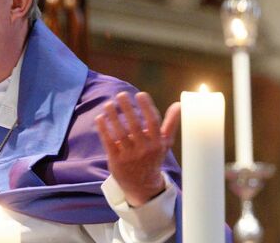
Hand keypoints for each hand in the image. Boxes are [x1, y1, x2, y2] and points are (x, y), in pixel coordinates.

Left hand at [95, 91, 180, 206]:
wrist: (143, 185)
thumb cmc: (153, 157)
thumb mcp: (165, 143)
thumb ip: (171, 123)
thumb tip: (179, 104)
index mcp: (157, 143)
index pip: (153, 122)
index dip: (147, 107)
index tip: (140, 94)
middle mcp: (144, 149)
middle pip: (135, 126)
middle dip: (127, 109)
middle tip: (121, 94)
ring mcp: (130, 155)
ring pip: (120, 133)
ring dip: (113, 117)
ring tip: (108, 104)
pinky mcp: (116, 160)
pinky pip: (109, 142)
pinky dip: (104, 129)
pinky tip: (100, 118)